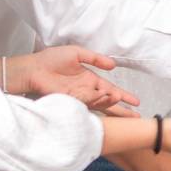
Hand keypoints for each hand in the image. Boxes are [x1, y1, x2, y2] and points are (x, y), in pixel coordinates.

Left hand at [8, 46, 139, 113]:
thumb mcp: (77, 53)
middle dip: (122, 110)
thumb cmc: (51, 59)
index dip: (124, 96)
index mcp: (90, 80)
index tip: (137, 102)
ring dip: (110, 102)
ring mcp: (79, 98)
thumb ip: (95, 58)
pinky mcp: (71, 102)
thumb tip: (113, 65)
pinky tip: (105, 95)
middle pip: (108, 102)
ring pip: (100, 103)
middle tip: (136, 117)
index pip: (111, 89)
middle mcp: (87, 91)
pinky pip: (88, 102)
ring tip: (118, 98)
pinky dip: (97, 99)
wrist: (33, 68)